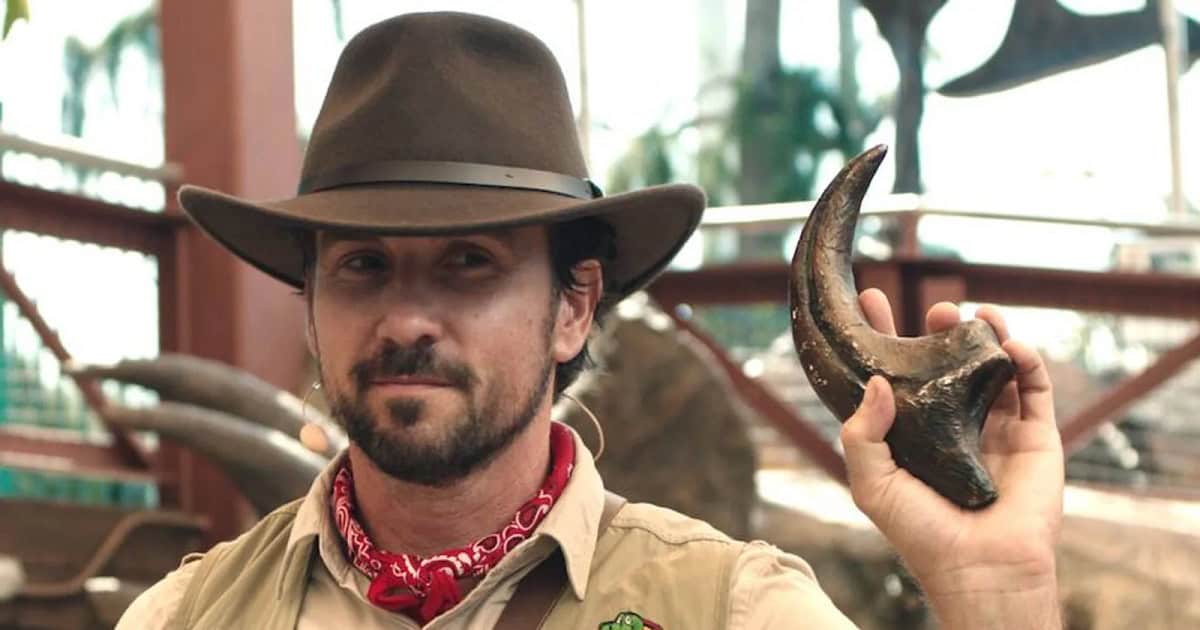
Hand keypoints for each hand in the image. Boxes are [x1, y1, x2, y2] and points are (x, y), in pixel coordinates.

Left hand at [842, 289, 1063, 628]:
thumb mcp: (872, 483)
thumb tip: (877, 383)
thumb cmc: (920, 532)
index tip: (873, 298)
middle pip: (947, 363)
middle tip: (937, 309)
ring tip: (977, 314)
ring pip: (995, 369)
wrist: (981, 568)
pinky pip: (1036, 390)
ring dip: (988, 336)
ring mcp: (997, 429)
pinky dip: (1028, 361)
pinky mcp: (1036, 438)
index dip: (885, 336)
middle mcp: (955, 426)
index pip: (897, 374)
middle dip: (941, 330)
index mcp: (915, 434)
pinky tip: (1013, 346)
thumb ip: (862, 434)